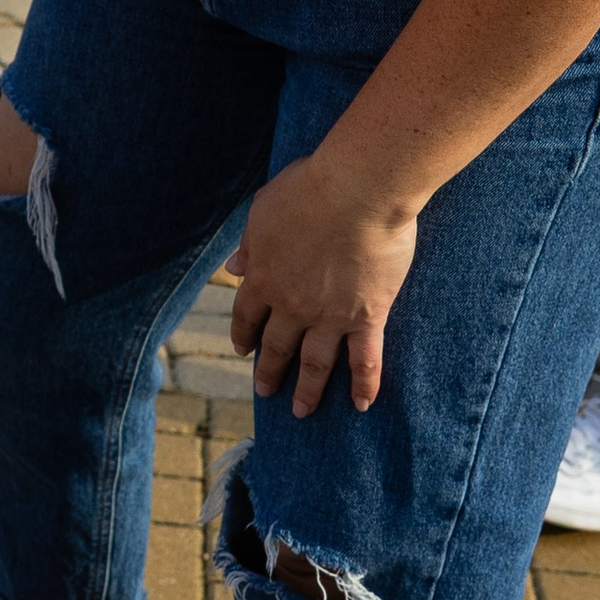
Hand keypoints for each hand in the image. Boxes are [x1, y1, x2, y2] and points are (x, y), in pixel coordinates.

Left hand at [226, 150, 421, 417]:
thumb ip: (250, 243)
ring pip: (315, 363)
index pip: (247, 315)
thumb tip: (233, 268)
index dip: (243, 334)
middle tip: (264, 391)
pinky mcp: (367, 316)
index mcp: (263, 276)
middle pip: (276, 346)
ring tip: (302, 411)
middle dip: (269, 370)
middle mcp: (291, 305)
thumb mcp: (264, 209)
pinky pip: (365, 359)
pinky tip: (361, 405)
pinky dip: (363, 385)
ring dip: (307, 390)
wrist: (358, 191)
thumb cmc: (310, 188)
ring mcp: (329, 316)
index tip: (242, 349)